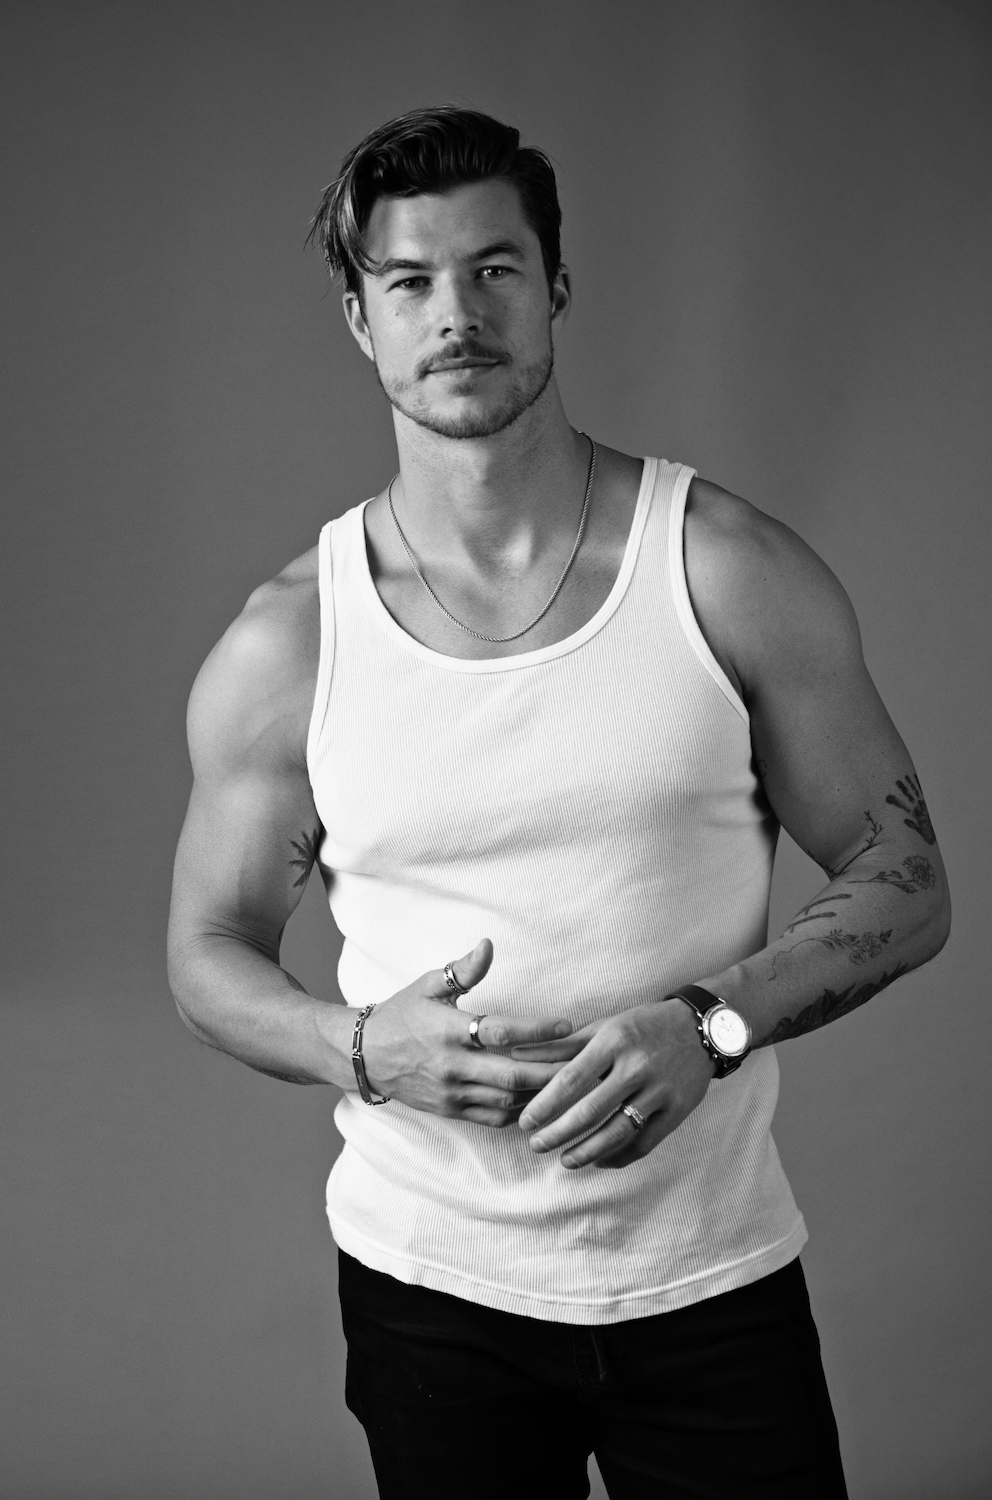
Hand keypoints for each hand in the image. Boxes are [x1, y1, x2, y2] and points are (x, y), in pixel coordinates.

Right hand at [361, 940, 572, 1127]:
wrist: (365, 1056)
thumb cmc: (402, 1014)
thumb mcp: (428, 985)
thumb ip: (463, 970)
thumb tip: (488, 945)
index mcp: (449, 1030)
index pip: (501, 1032)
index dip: (538, 1030)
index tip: (568, 1026)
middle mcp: (452, 1065)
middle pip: (512, 1076)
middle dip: (552, 1072)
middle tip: (585, 1063)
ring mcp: (452, 1093)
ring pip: (508, 1102)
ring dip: (542, 1094)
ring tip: (573, 1083)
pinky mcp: (452, 1111)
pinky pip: (495, 1118)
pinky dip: (522, 1112)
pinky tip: (543, 1099)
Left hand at [515, 999, 714, 1168]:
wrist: (701, 1029)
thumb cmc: (643, 1025)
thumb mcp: (604, 1026)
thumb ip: (562, 1046)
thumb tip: (518, 1055)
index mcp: (614, 1041)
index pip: (571, 1079)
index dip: (544, 1105)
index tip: (525, 1122)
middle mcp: (637, 1067)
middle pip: (590, 1111)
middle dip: (558, 1133)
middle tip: (536, 1145)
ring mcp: (660, 1091)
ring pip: (617, 1133)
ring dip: (586, 1152)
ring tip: (565, 1161)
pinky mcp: (677, 1111)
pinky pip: (645, 1143)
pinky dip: (619, 1157)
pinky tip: (600, 1161)